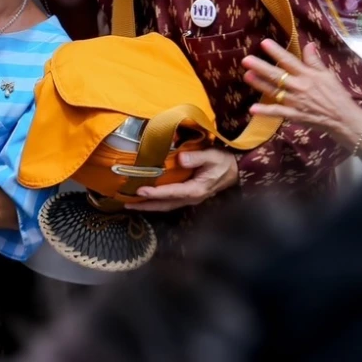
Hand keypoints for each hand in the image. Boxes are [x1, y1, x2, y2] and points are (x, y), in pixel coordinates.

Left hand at [124, 147, 238, 211]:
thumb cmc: (223, 162)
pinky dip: (156, 201)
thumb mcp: (213, 156)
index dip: (155, 192)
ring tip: (130, 203)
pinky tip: (146, 198)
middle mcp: (190, 198)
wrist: (235, 170)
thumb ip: (197, 157)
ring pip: (165, 205)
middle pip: (164, 205)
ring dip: (148, 205)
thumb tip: (180, 158)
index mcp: (196, 189)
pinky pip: (168, 201)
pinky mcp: (187, 195)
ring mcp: (189, 199)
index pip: (172, 193)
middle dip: (145, 205)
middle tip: (126, 203)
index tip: (140, 190)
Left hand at [243, 39, 361, 146]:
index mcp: (308, 75)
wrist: (344, 119)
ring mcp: (295, 102)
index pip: (289, 61)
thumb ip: (315, 61)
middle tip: (246, 60)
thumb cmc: (337, 95)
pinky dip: (265, 111)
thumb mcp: (328, 75)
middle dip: (261, 67)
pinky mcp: (294, 115)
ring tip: (247, 76)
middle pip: (277, 76)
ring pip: (274, 92)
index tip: (264, 43)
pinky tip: (252, 109)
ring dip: (260, 84)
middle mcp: (299, 87)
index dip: (276, 52)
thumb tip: (308, 44)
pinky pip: (278, 113)